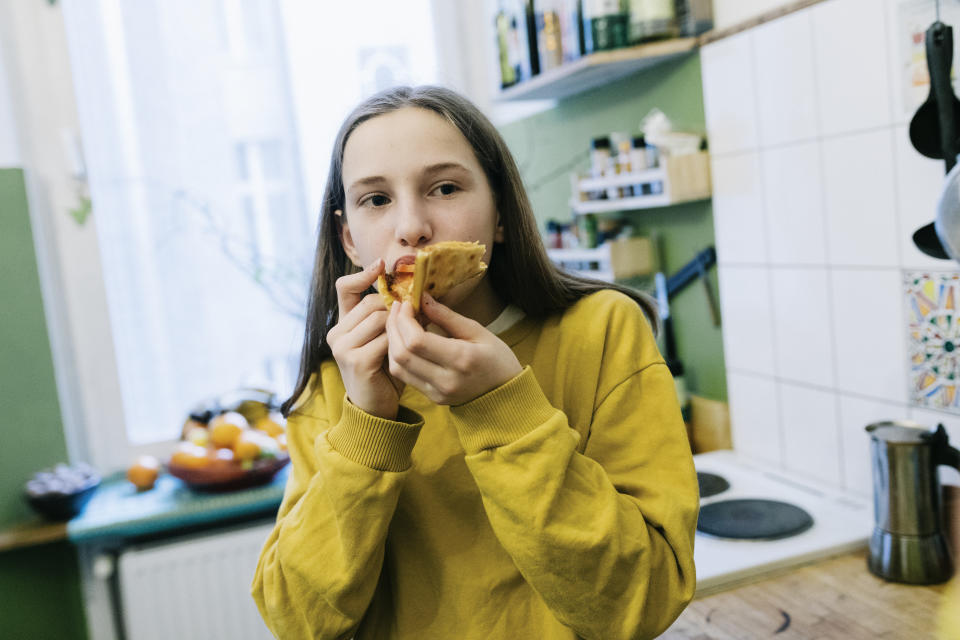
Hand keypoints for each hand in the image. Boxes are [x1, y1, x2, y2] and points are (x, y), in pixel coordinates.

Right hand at [327, 259, 402, 418]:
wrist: (377, 406)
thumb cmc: (385, 370)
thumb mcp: (384, 337)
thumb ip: (388, 315)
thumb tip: (410, 288)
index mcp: (343, 323)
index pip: (345, 287)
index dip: (364, 274)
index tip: (383, 265)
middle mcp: (336, 333)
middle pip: (373, 302)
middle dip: (397, 309)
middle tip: (417, 318)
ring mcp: (343, 347)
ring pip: (380, 318)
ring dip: (401, 327)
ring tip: (413, 338)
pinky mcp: (355, 360)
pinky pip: (385, 340)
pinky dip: (400, 344)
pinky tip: (406, 353)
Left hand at [386, 294, 522, 405]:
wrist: (506, 394)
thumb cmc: (497, 358)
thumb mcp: (478, 331)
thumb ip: (447, 316)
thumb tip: (422, 297)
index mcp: (461, 359)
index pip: (417, 341)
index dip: (404, 320)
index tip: (406, 303)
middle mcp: (446, 379)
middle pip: (402, 353)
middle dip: (393, 327)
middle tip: (397, 308)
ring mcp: (437, 392)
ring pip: (397, 366)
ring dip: (391, 341)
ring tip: (397, 322)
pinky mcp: (432, 398)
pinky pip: (404, 376)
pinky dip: (398, 355)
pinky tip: (403, 340)